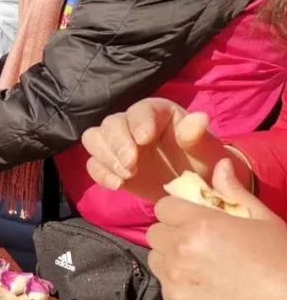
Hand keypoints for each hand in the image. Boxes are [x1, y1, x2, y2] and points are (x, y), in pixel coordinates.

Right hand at [80, 98, 247, 201]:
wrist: (191, 189)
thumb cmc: (202, 164)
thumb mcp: (207, 152)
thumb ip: (198, 136)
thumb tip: (199, 118)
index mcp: (157, 113)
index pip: (141, 110)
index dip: (139, 122)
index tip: (144, 140)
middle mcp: (132, 124)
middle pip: (111, 123)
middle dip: (118, 144)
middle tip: (131, 165)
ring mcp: (117, 144)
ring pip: (93, 138)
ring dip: (106, 157)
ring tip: (126, 175)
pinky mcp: (108, 164)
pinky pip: (93, 164)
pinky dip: (101, 174)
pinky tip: (118, 185)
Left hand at [148, 159, 286, 299]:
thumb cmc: (282, 261)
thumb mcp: (263, 220)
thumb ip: (234, 192)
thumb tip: (220, 165)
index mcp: (199, 225)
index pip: (163, 206)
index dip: (178, 210)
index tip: (193, 218)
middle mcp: (180, 250)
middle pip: (156, 232)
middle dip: (172, 233)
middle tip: (199, 243)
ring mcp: (175, 280)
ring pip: (155, 259)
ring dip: (170, 257)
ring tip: (201, 265)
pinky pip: (164, 285)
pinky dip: (178, 283)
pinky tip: (205, 287)